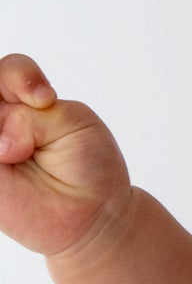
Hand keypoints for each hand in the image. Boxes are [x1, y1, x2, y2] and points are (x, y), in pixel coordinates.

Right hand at [0, 52, 133, 258]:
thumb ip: (32, 117)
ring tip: (16, 154)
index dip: (20, 76)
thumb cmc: (87, 165)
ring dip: (1, 128)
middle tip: (29, 123)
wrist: (91, 212)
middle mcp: (0, 119)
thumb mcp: (72, 124)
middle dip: (5, 101)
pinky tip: (7, 159)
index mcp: (22, 100)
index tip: (46, 99)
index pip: (8, 70)